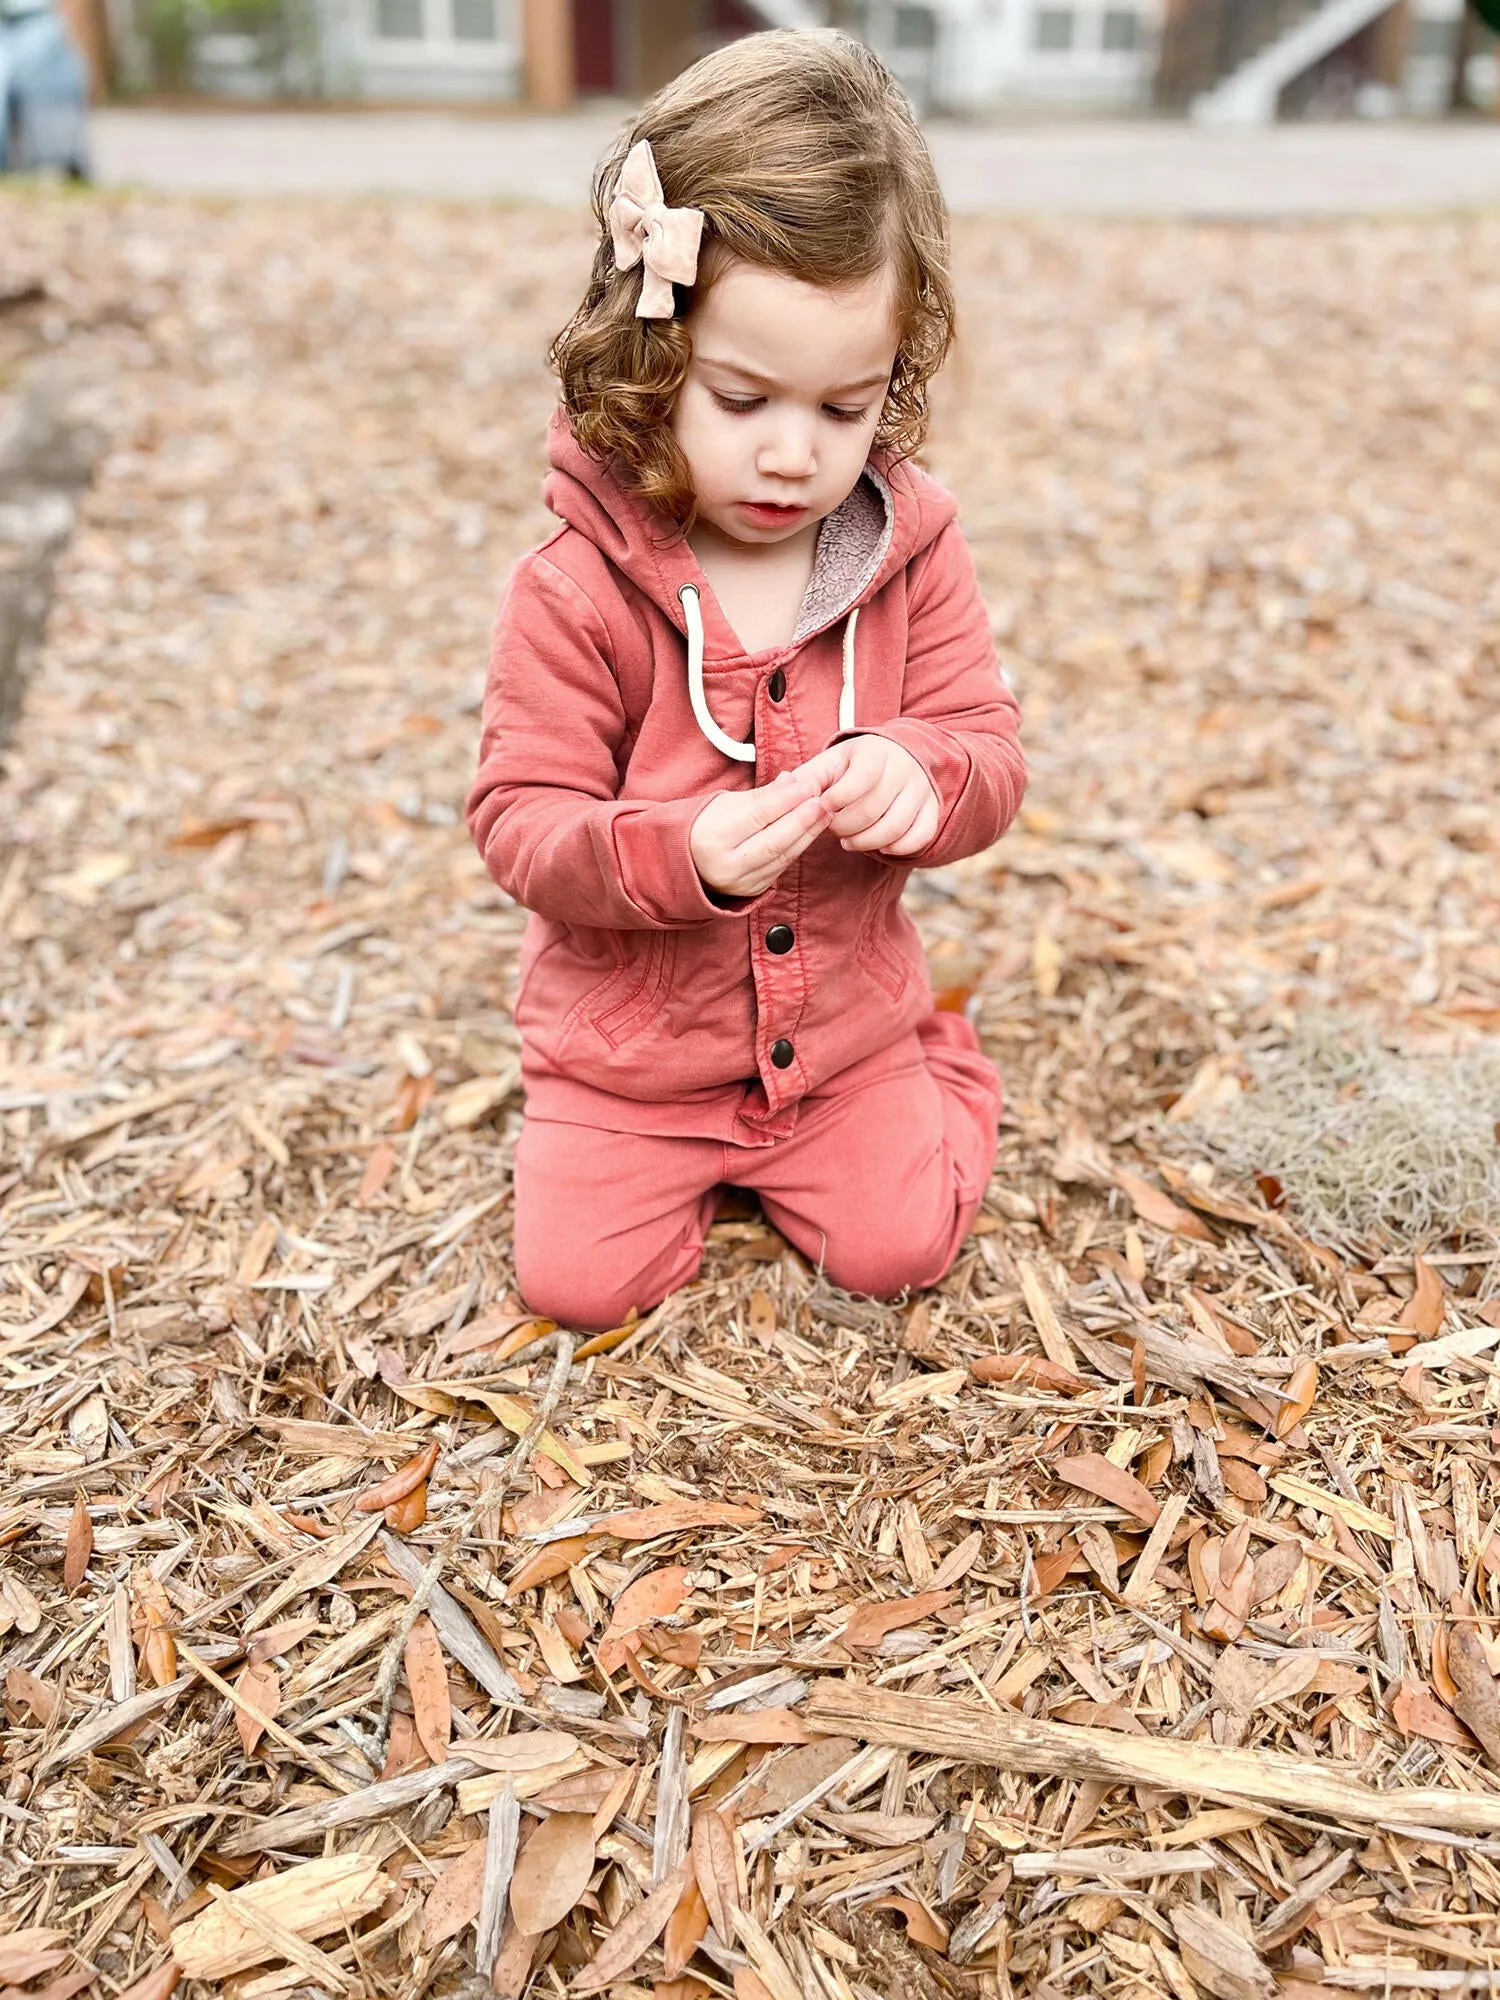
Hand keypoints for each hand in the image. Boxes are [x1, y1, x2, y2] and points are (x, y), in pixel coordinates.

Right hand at [690, 768, 831, 898]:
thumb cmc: (706, 825)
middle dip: (804, 819)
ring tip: (825, 814)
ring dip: (808, 834)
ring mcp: (740, 882)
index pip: (758, 815)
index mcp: (713, 837)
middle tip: (824, 801)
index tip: (809, 785)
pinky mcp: (752, 891)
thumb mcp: (725, 804)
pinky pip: (781, 868)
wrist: (685, 862)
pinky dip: (798, 848)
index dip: (787, 799)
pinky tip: (811, 832)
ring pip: (782, 856)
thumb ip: (761, 795)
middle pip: (774, 840)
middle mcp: (726, 865)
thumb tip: (793, 780)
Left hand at [796, 735, 938, 857]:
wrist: (895, 757)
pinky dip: (898, 848)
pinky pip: (921, 836)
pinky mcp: (932, 809)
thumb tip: (784, 787)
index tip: (823, 808)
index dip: (835, 802)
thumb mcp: (829, 763)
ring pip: (896, 827)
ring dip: (867, 842)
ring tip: (850, 841)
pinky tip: (878, 846)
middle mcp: (904, 767)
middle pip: (874, 810)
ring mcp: (922, 789)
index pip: (858, 782)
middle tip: (833, 830)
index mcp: (875, 751)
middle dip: (846, 827)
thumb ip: (808, 777)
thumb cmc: (852, 766)